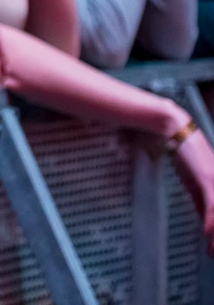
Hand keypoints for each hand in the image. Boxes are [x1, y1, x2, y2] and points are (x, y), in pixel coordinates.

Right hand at [170, 126, 213, 253]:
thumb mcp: (192, 181)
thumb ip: (200, 198)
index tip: (212, 245)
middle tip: (212, 251)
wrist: (173, 130)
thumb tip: (204, 217)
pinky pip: (213, 207)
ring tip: (211, 249)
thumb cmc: (182, 152)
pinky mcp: (209, 180)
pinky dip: (211, 224)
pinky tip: (207, 234)